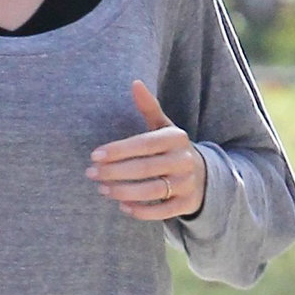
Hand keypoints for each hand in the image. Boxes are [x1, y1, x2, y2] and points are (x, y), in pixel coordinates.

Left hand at [87, 81, 205, 221]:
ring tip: (102, 190)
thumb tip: (134, 83)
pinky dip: (141, 211)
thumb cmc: (171, 149)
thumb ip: (148, 107)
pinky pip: (162, 211)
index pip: (143, 144)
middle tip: (91, 174)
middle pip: (145, 168)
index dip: (118, 150)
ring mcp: (187, 183)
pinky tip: (122, 206)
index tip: (94, 155)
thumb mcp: (163, 127)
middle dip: (115, 172)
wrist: (203, 175)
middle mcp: (184, 160)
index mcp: (176, 138)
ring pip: (152, 191)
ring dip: (123, 192)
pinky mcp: (186, 204)